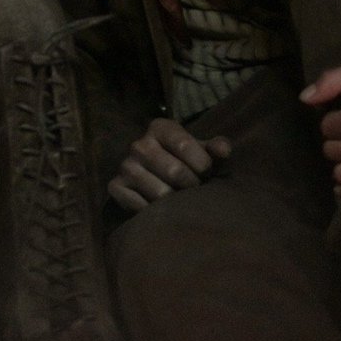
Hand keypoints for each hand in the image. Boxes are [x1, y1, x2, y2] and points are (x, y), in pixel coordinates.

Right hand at [108, 117, 231, 211]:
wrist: (155, 178)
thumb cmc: (187, 163)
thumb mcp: (203, 152)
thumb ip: (216, 149)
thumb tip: (224, 150)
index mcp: (160, 127)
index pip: (185, 144)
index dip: (202, 164)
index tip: (207, 173)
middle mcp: (139, 144)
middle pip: (175, 172)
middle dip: (191, 185)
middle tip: (194, 189)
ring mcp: (126, 166)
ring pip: (160, 194)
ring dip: (175, 203)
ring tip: (179, 198)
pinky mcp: (115, 187)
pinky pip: (141, 207)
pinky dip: (155, 213)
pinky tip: (160, 208)